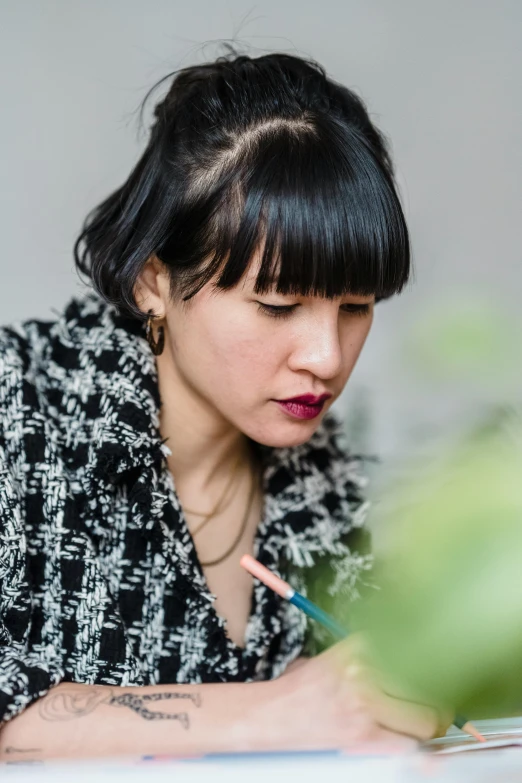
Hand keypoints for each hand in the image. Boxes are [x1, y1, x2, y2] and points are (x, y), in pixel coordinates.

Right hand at [272, 633, 450, 750]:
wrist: (270, 715)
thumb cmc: (302, 688)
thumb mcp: (335, 659)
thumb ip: (371, 661)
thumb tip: (418, 668)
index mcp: (358, 647)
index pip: (415, 650)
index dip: (434, 666)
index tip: (444, 671)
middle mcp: (364, 670)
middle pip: (427, 684)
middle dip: (437, 699)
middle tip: (441, 705)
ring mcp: (364, 703)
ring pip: (425, 718)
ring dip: (430, 725)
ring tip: (426, 725)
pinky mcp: (362, 736)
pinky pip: (408, 744)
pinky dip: (415, 747)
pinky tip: (410, 742)